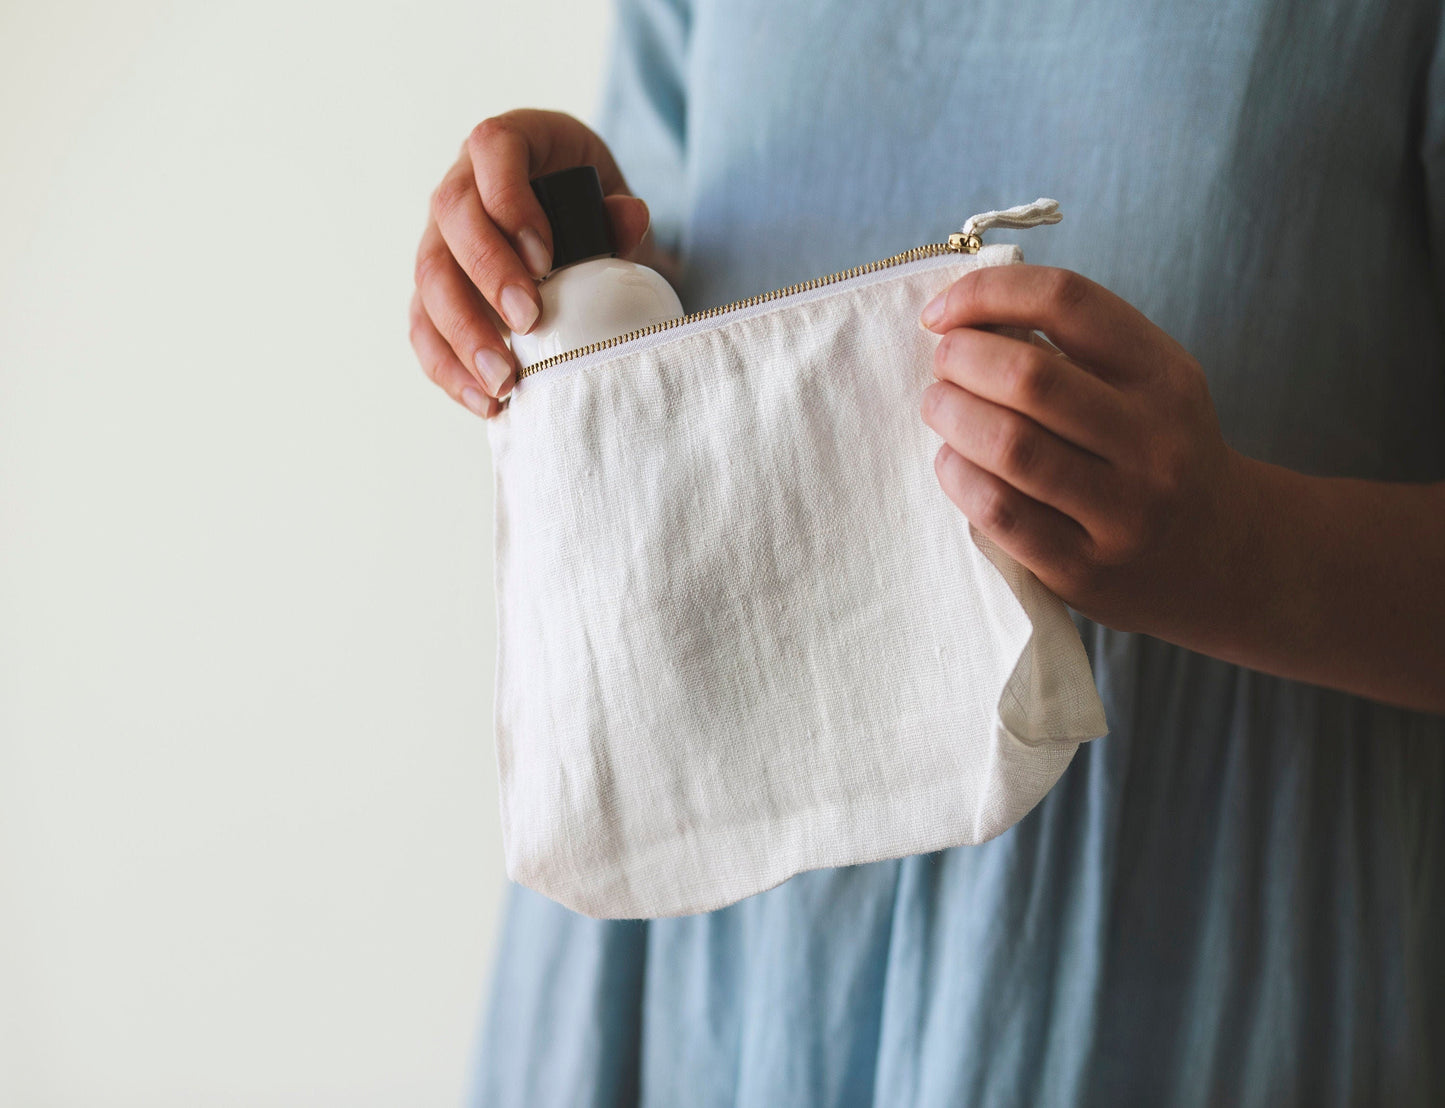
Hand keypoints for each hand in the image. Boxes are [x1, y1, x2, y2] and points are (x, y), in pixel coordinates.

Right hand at [408, 110, 652, 417]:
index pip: (492, 150)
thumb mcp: (609, 196)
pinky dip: (450, 368)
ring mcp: (439, 238)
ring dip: (463, 333)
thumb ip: (618, 211)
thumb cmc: (587, 205)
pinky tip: (486, 401)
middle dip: (487, 275)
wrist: (569, 226)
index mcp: (505, 143)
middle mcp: (461, 184)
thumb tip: (630, 216)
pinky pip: (424, 326)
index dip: (510, 203)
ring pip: (429, 278)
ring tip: (504, 380)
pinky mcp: (433, 290)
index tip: (545, 258)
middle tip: (528, 322)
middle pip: (452, 219)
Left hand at [918, 264, 1252, 646]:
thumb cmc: (1158, 453)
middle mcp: (1153, 440)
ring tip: (939, 406)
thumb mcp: (1147, 386)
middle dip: (961, 359)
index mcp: (1164, 375)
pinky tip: (952, 462)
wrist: (1224, 555)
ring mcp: (1123, 510)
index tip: (940, 312)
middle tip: (942, 364)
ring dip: (952, 415)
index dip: (987, 294)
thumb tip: (968, 318)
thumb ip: (1074, 349)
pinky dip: (959, 476)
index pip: (1066, 301)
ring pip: (1010, 445)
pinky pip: (1000, 511)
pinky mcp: (1084, 567)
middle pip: (1029, 377)